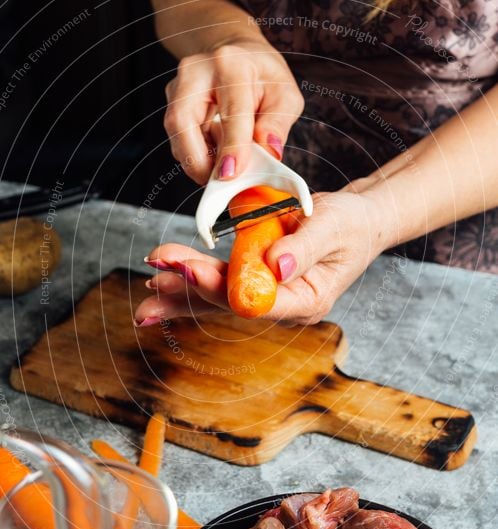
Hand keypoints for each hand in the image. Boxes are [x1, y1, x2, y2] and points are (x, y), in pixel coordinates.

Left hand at [134, 190, 387, 326]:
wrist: (357, 223)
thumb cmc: (352, 224)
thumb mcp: (335, 227)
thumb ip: (304, 246)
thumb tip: (275, 266)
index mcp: (306, 301)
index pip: (257, 300)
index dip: (221, 287)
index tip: (192, 271)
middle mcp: (281, 305)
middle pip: (228, 303)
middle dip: (188, 291)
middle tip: (154, 282)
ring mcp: (266, 294)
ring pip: (216, 297)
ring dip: (180, 292)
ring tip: (147, 292)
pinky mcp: (253, 278)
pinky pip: (217, 282)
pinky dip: (189, 279)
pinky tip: (160, 283)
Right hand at [163, 39, 304, 183]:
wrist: (235, 54)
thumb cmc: (262, 75)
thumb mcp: (284, 95)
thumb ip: (277, 125)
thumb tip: (267, 152)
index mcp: (232, 64)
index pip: (231, 112)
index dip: (231, 147)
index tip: (230, 174)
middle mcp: (196, 72)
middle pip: (183, 122)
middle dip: (198, 160)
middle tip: (218, 181)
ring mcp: (178, 86)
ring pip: (176, 134)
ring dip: (196, 159)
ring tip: (222, 164)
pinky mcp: (171, 101)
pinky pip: (178, 137)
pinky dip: (195, 153)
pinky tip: (214, 152)